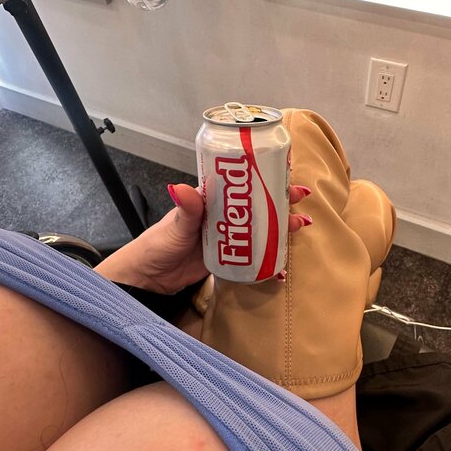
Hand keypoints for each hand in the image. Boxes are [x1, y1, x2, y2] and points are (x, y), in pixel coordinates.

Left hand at [94, 183, 312, 293]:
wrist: (151, 277)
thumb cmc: (158, 244)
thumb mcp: (175, 224)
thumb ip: (185, 209)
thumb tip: (182, 187)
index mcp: (211, 199)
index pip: (241, 183)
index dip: (263, 176)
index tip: (284, 173)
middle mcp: (223, 215)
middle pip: (257, 204)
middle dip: (280, 200)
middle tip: (300, 198)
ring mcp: (229, 236)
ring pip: (260, 228)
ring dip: (280, 227)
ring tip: (299, 226)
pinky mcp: (229, 257)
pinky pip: (254, 255)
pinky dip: (269, 258)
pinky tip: (283, 265)